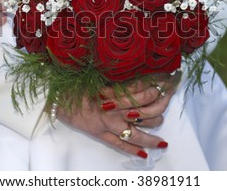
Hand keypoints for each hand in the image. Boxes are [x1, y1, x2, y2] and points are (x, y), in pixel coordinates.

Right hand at [56, 72, 180, 158]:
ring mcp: (109, 123)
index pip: (145, 90)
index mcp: (115, 91)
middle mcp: (116, 108)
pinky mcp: (101, 134)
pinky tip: (146, 154)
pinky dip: (133, 150)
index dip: (160, 86)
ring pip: (138, 132)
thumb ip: (119, 75)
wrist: (57, 97)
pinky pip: (121, 145)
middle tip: (169, 99)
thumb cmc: (77, 81)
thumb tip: (140, 71)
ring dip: (153, 134)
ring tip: (162, 137)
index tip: (170, 81)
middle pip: (148, 111)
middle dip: (162, 105)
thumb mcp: (99, 73)